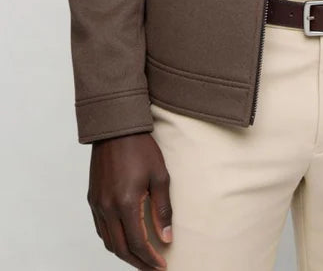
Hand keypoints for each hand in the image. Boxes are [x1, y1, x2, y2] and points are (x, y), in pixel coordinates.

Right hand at [87, 132, 172, 268]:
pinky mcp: (93, 198)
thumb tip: (166, 237)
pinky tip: (125, 239)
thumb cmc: (141, 148)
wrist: (116, 128)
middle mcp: (107, 208)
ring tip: (141, 257)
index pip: (138, 243)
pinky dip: (113, 239)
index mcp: (125, 203)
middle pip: (120, 248)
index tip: (162, 265)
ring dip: (124, 253)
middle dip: (137, 262)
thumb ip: (162, 209)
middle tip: (152, 268)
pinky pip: (100, 229)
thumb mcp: (160, 176)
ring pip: (108, 241)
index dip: (150, 259)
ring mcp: (97, 204)